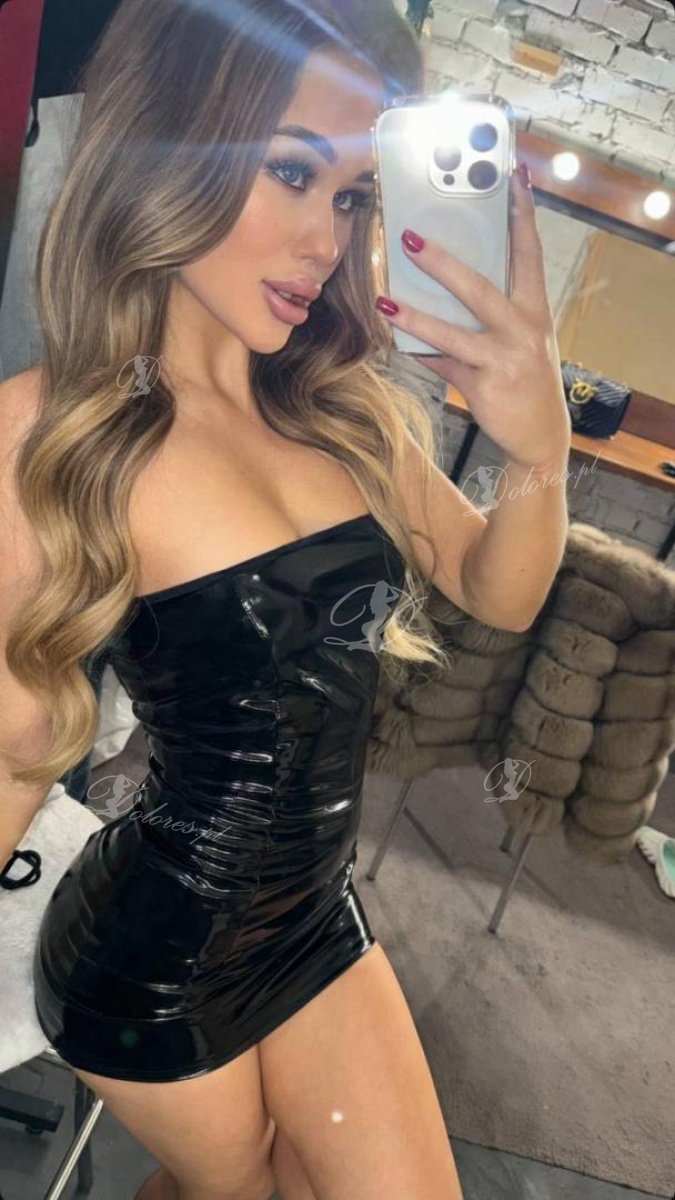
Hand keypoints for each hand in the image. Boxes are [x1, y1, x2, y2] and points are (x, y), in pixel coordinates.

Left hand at [375, 162, 571, 471]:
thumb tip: (445, 290)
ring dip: (416, 315)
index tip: (513, 176)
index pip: (529, 251)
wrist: (540, 435)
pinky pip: (442, 364)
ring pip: (455, 331)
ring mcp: (505, 358)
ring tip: (385, 300)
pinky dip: (417, 353)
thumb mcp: (519, 340)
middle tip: (409, 237)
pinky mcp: (484, 384)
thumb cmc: (525, 379)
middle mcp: (523, 328)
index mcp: (535, 308)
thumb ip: (488, 313)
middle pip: (481, 286)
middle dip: (444, 261)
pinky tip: (393, 342)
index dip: (522, 212)